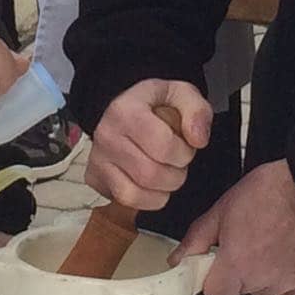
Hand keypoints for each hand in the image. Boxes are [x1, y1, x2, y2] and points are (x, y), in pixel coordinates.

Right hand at [85, 78, 211, 210]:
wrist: (122, 110)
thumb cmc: (153, 106)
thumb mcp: (181, 94)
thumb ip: (197, 111)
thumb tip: (198, 139)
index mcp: (126, 110)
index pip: (163, 145)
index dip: (184, 152)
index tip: (185, 147)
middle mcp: (107, 135)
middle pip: (151, 174)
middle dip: (176, 174)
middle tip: (177, 163)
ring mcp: (98, 158)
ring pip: (136, 193)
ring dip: (162, 190)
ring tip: (166, 173)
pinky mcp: (95, 177)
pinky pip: (127, 200)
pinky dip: (148, 199)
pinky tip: (153, 185)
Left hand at [172, 160, 294, 294]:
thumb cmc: (272, 191)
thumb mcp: (224, 207)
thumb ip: (198, 238)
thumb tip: (178, 259)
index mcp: (236, 262)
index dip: (213, 281)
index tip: (216, 265)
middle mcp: (260, 279)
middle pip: (240, 291)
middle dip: (238, 273)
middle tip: (246, 243)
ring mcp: (286, 283)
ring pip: (265, 292)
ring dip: (263, 277)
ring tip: (270, 244)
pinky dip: (290, 286)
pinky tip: (287, 263)